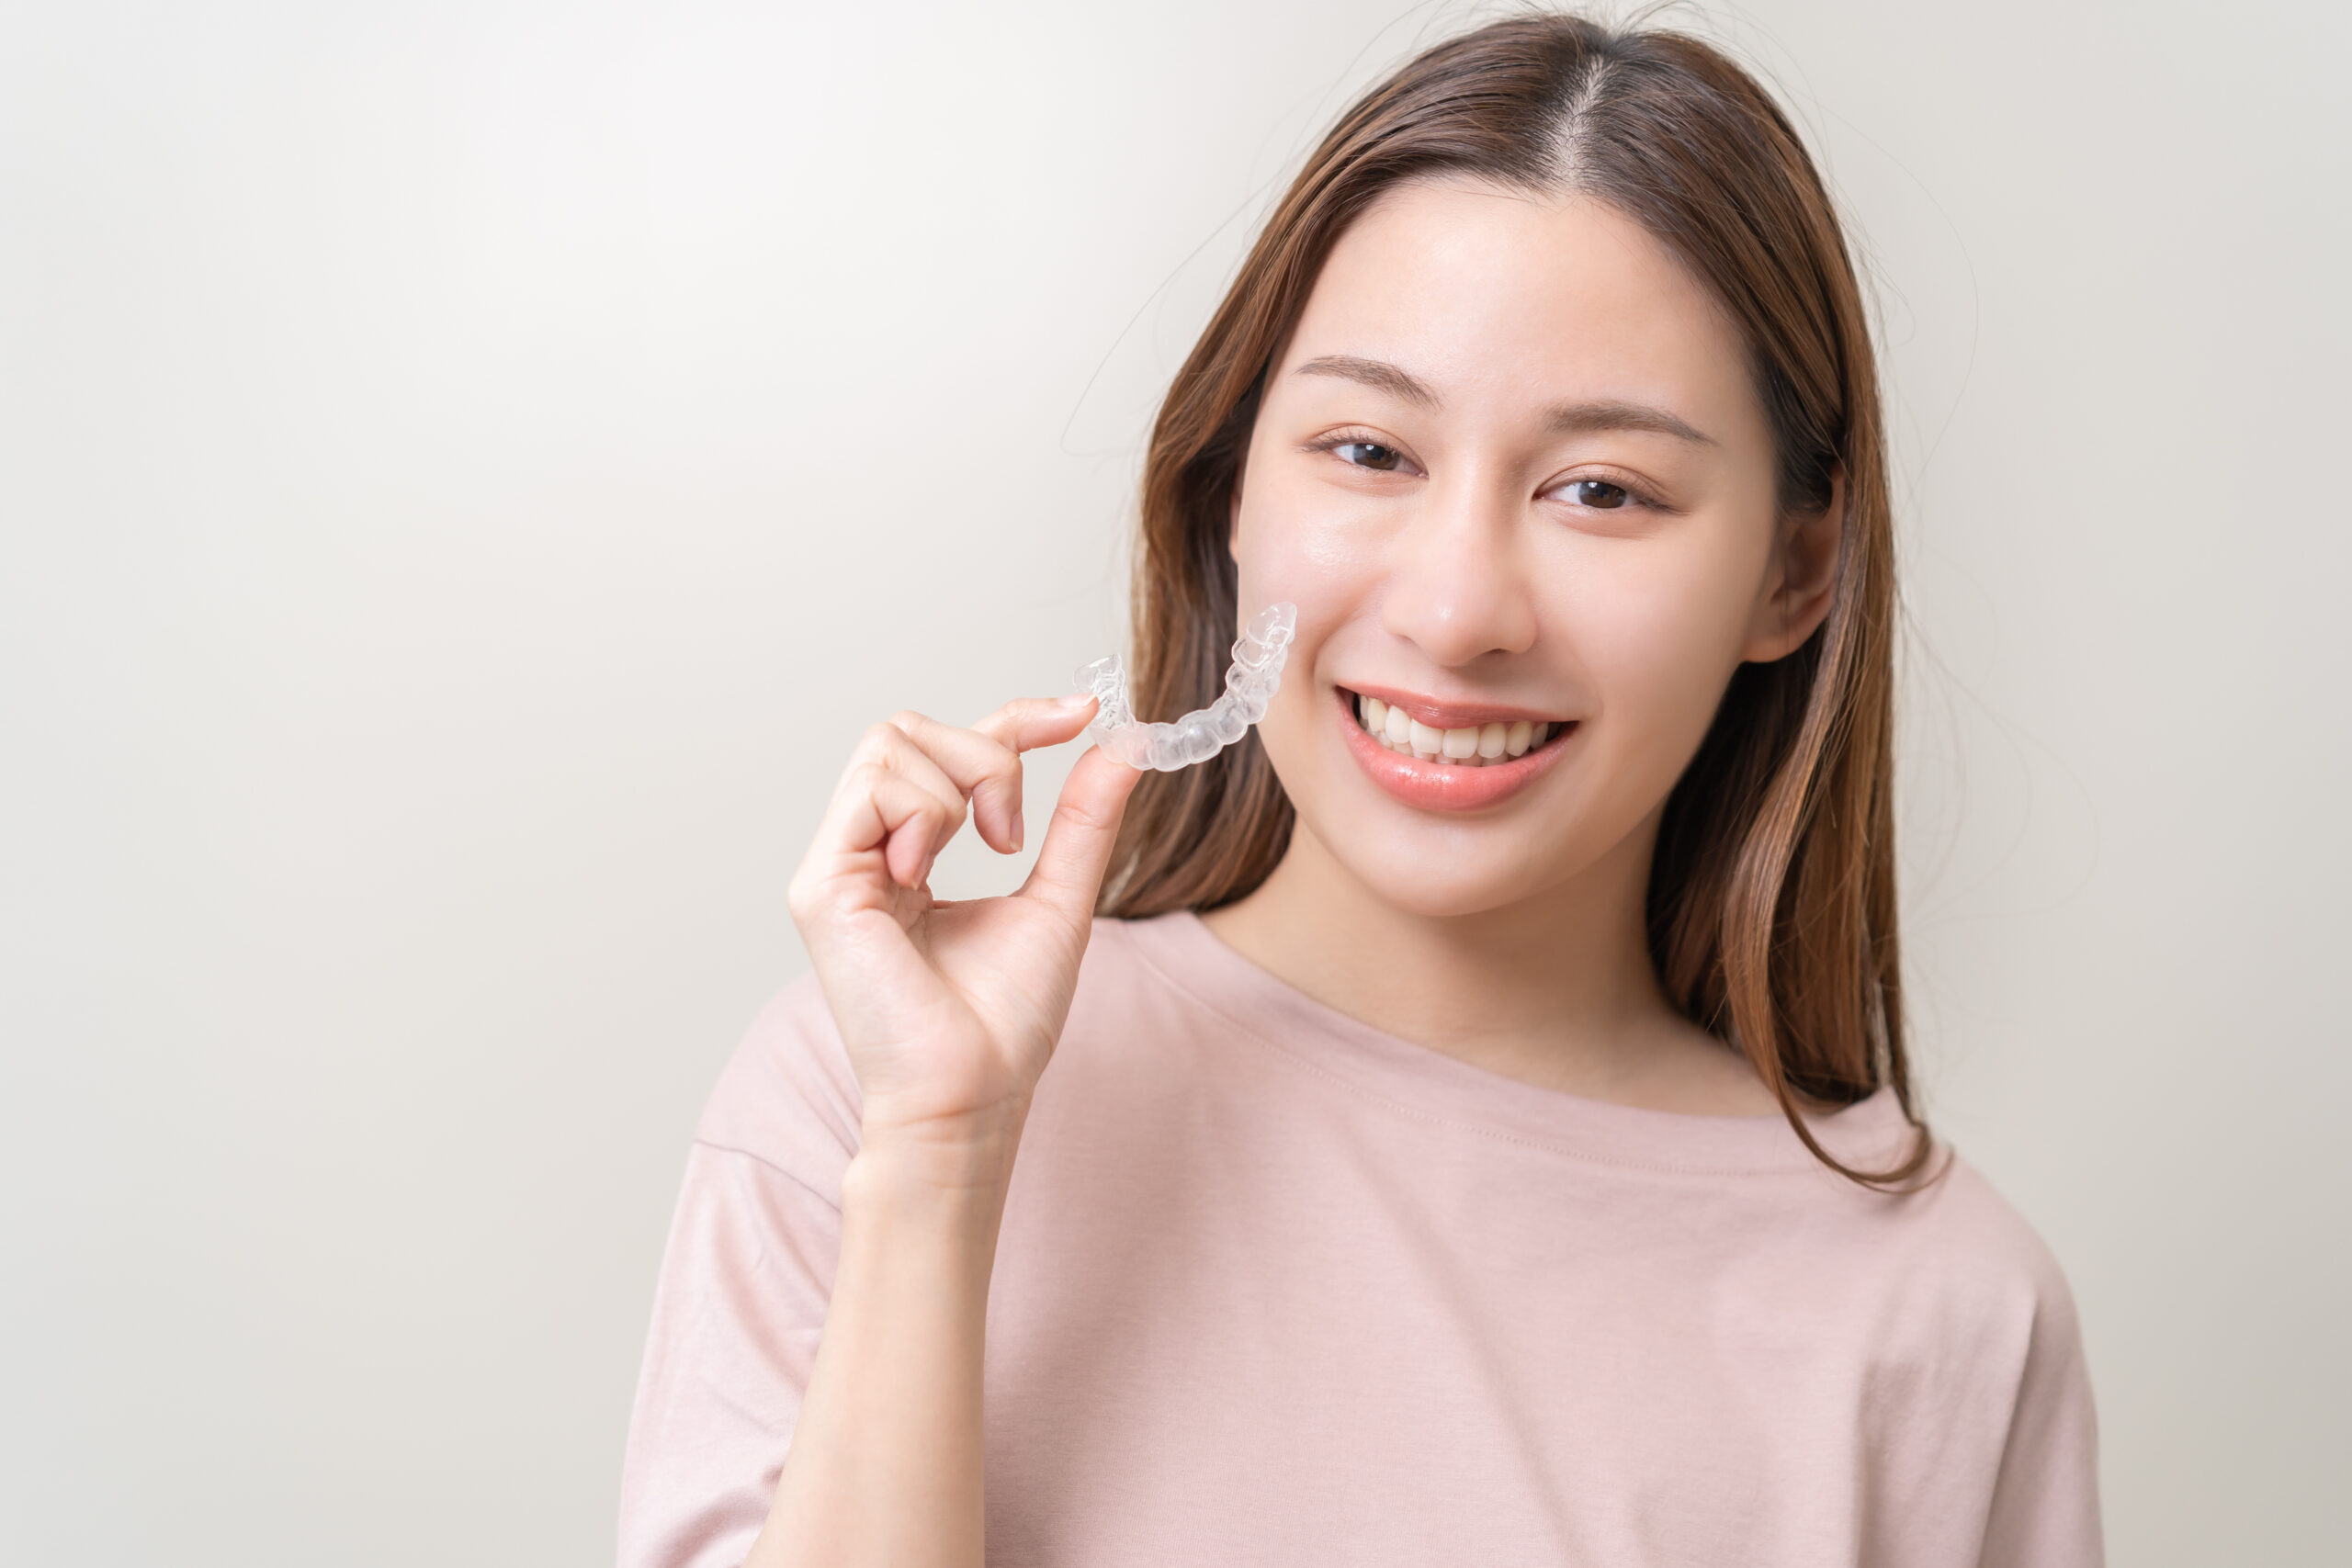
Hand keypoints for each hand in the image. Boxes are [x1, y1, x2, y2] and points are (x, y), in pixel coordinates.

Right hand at [786, 695, 1142, 1171]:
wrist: (973, 1093)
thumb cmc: (1004, 1024)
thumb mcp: (1060, 898)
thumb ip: (1083, 819)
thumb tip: (1123, 743)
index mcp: (910, 856)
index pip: (949, 750)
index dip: (1015, 718)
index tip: (1082, 714)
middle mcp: (865, 852)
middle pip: (910, 728)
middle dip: (986, 753)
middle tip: (1014, 832)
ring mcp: (836, 865)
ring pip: (890, 743)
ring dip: (960, 786)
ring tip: (979, 857)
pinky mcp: (820, 885)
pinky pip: (875, 788)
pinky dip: (926, 813)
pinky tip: (930, 873)